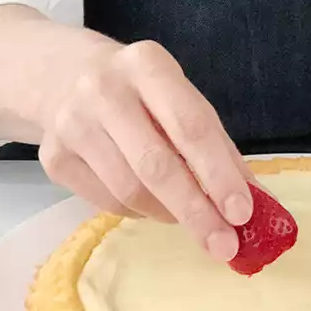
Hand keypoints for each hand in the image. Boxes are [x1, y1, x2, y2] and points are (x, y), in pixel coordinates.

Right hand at [0, 5, 252, 260]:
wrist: (63, 77)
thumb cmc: (142, 96)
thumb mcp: (183, 102)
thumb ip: (219, 149)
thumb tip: (257, 207)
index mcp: (147, 64)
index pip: (190, 126)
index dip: (218, 174)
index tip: (242, 214)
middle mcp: (103, 89)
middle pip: (155, 165)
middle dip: (195, 211)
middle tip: (223, 246)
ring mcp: (71, 124)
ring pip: (129, 191)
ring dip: (168, 214)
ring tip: (187, 217)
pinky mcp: (53, 157)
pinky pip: (107, 202)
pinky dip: (139, 212)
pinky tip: (151, 203)